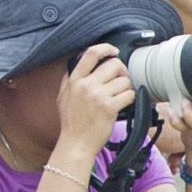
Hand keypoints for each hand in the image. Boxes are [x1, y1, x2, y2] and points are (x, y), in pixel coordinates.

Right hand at [54, 42, 135, 158]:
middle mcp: (86, 85)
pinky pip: (129, 94)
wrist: (76, 144)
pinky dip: (130, 99)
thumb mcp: (62, 97)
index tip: (113, 51)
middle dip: (121, 71)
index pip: (91, 53)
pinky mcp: (110, 107)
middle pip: (114, 64)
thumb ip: (69, 79)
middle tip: (120, 81)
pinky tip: (123, 105)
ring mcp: (98, 96)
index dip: (106, 48)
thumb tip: (76, 63)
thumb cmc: (70, 123)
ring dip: (126, 87)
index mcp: (74, 80)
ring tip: (119, 96)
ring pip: (124, 80)